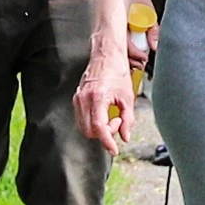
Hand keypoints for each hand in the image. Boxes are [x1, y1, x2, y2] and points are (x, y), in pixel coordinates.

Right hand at [73, 37, 135, 151]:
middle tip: (118, 123)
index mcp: (97, 97)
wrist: (106, 55)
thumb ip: (128, 119)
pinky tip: (104, 114)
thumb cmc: (117, 71)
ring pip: (84, 127)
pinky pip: (82, 118)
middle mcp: (84, 98)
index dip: (107, 141)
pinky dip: (93, 122)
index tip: (114, 149)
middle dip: (105, 133)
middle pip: (89, 131)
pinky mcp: (76, 98)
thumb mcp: (127, 97)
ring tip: (112, 117)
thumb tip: (125, 137)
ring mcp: (78, 98)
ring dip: (99, 129)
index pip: (99, 127)